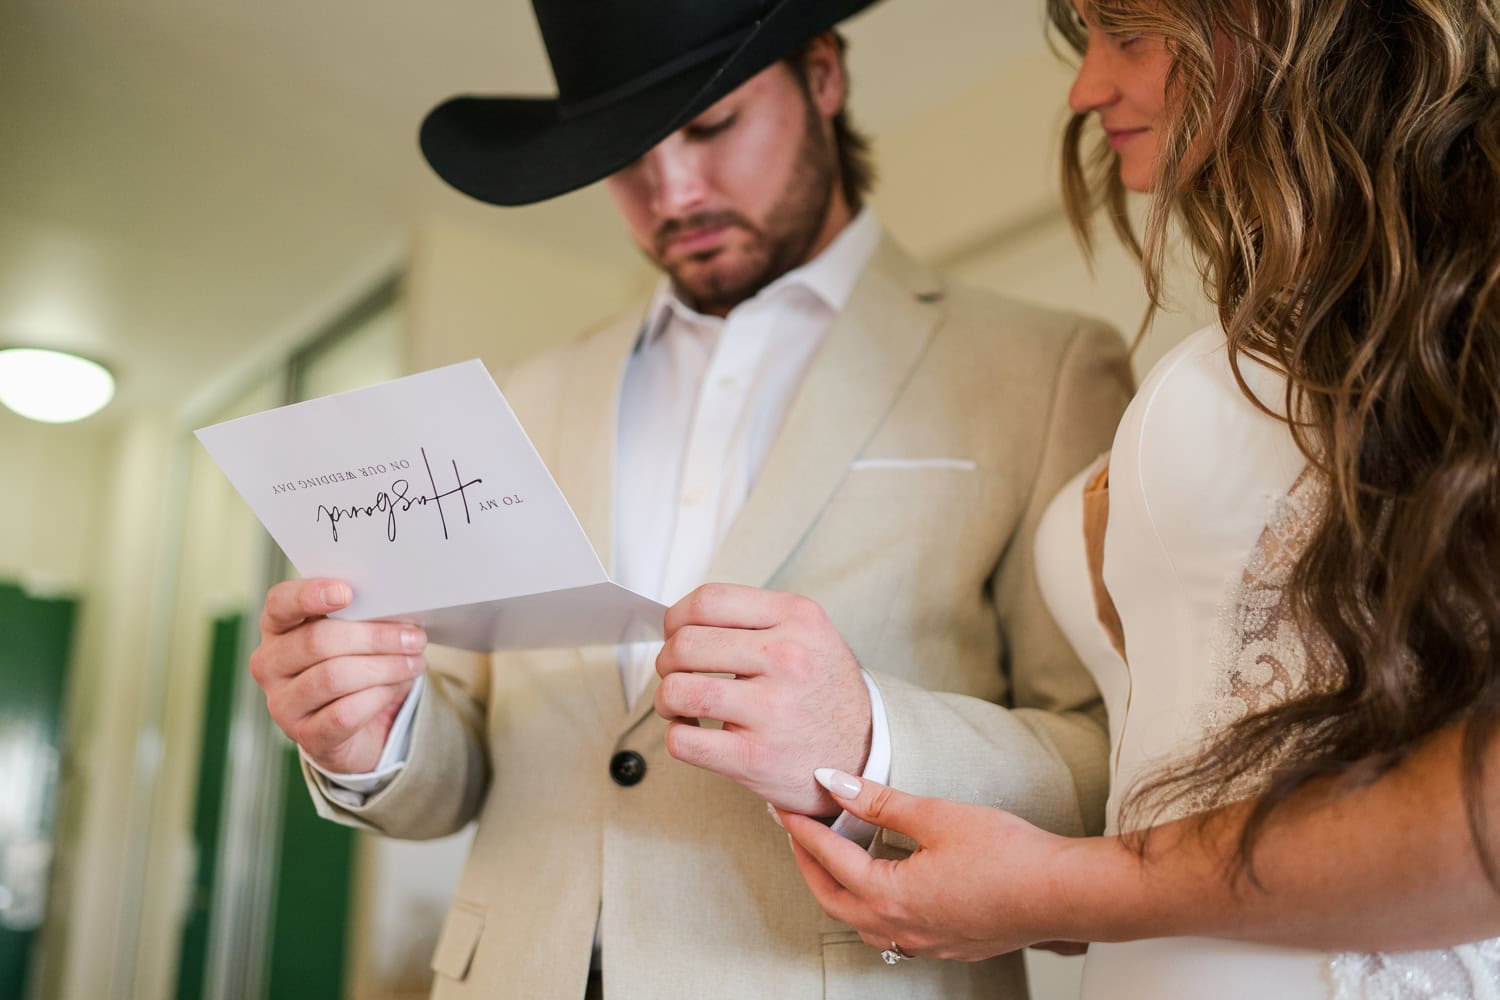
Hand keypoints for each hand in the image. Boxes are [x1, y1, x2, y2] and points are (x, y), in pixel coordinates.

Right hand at [249, 578, 426, 773]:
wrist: (359, 727)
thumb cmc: (356, 666)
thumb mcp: (356, 636)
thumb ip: (364, 617)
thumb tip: (396, 610)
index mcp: (278, 628)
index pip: (280, 603)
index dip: (309, 595)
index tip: (347, 592)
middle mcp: (270, 664)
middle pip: (317, 641)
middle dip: (374, 637)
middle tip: (413, 638)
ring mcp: (283, 704)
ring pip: (334, 677)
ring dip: (384, 667)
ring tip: (414, 662)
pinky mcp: (306, 736)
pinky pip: (345, 713)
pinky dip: (378, 697)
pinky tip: (395, 688)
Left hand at [654, 584, 871, 815]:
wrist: (866, 753)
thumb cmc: (824, 693)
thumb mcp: (809, 635)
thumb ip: (755, 619)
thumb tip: (682, 621)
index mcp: (797, 618)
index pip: (708, 600)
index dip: (676, 618)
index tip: (676, 633)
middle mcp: (787, 658)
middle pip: (685, 644)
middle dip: (667, 660)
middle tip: (676, 673)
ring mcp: (772, 710)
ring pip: (678, 690)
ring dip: (667, 699)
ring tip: (680, 705)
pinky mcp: (755, 758)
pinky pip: (683, 741)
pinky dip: (676, 735)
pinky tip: (694, 732)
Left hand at [778, 771, 1118, 961]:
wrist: (1064, 894)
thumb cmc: (1008, 853)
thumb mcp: (936, 816)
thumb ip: (879, 802)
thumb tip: (834, 783)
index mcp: (890, 896)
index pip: (829, 859)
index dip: (803, 829)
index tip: (785, 806)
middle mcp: (900, 928)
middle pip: (832, 897)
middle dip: (808, 862)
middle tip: (795, 831)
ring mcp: (923, 943)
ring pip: (858, 920)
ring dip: (836, 888)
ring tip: (829, 855)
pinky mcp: (945, 946)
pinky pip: (888, 932)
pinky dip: (868, 907)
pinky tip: (878, 887)